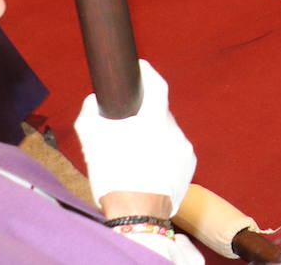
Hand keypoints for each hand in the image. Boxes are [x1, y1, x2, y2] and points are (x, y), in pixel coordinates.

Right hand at [74, 60, 195, 216]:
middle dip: (145, 115)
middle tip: (127, 126)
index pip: (157, 84)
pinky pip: (175, 151)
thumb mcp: (92, 142)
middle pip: (160, 112)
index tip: (140, 68)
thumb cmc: (114, 175)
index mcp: (154, 119)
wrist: (137, 213)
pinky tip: (148, 166)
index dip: (148, 73)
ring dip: (154, 137)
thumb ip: (90, 114)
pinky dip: (163, 154)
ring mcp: (184, 147)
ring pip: (167, 133)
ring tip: (135, 154)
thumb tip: (93, 100)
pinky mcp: (190, 164)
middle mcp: (174, 129)